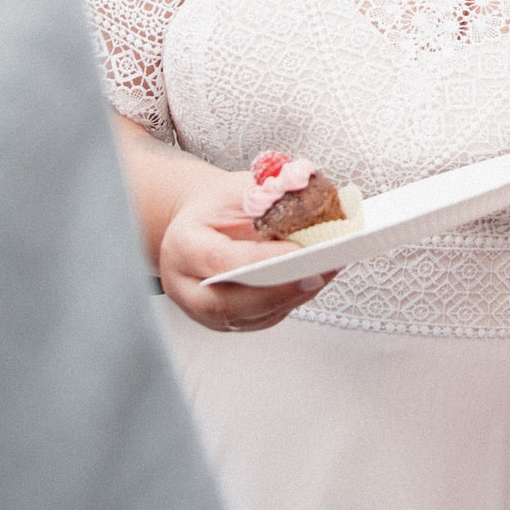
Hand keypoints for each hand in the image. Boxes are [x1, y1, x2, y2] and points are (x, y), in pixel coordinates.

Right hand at [158, 172, 336, 331]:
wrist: (199, 222)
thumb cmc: (218, 206)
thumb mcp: (239, 189)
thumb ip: (271, 199)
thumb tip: (319, 202)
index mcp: (182, 246)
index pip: (219, 260)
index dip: (260, 260)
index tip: (298, 251)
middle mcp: (186, 286)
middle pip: (229, 304)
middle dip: (279, 291)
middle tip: (319, 273)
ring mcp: (204, 310)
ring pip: (251, 317)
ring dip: (292, 297)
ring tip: (327, 272)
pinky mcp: (227, 320)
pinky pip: (263, 318)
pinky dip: (292, 300)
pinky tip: (316, 280)